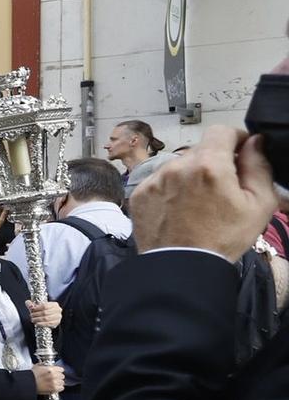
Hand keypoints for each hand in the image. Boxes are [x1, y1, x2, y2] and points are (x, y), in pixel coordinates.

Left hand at [27, 299, 61, 328]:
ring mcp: (58, 317)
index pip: (44, 306)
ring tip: (33, 319)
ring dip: (38, 319)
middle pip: (45, 312)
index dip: (37, 308)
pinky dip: (41, 324)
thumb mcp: (37, 306)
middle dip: (36, 314)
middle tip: (31, 315)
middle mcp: (58, 310)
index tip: (31, 310)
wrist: (49, 317)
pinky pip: (48, 324)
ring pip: (46, 318)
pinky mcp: (57, 323)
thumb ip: (31, 304)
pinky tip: (37, 324)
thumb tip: (28, 303)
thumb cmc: (43, 310)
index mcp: (54, 304)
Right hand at [32, 364, 66, 395]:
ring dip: (59, 382)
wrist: (27, 384)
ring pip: (62, 382)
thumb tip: (47, 365)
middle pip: (62, 376)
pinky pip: (61, 388)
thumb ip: (44, 366)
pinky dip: (59, 388)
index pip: (61, 369)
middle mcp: (53, 375)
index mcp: (50, 369)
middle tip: (54, 378)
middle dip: (59, 377)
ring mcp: (54, 382)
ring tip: (54, 383)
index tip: (57, 372)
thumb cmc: (30, 376)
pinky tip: (55, 387)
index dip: (58, 371)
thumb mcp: (37, 367)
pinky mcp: (53, 389)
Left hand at [131, 127, 278, 259]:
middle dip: (214, 162)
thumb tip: (254, 141)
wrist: (181, 269)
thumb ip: (258, 166)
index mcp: (209, 165)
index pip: (221, 131)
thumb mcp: (259, 204)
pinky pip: (159, 181)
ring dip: (190, 175)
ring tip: (199, 203)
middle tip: (222, 187)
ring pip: (178, 165)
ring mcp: (154, 179)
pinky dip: (171, 189)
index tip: (240, 152)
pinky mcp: (139, 194)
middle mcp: (177, 166)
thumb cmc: (224, 239)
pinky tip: (179, 210)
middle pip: (200, 150)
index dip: (234, 138)